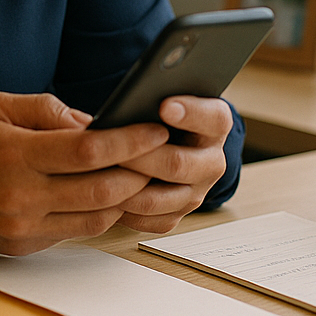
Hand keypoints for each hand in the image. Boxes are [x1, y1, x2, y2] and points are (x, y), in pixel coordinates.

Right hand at [0, 91, 170, 254]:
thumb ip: (45, 109)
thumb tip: (94, 121)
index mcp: (14, 155)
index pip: (87, 150)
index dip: (128, 140)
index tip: (154, 128)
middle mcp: (21, 196)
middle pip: (102, 189)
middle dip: (140, 172)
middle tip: (161, 153)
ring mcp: (24, 227)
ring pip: (97, 217)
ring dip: (126, 197)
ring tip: (141, 173)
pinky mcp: (25, 245)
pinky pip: (77, 231)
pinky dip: (99, 212)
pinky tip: (108, 193)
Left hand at [112, 96, 232, 233]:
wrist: (165, 143)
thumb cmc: (156, 114)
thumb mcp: (161, 97)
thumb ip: (148, 96)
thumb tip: (111, 110)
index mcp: (215, 126)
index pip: (214, 118)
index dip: (190, 113)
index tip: (164, 106)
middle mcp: (211, 162)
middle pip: (178, 164)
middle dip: (142, 156)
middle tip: (114, 149)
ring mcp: (196, 193)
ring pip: (159, 198)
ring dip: (127, 187)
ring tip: (100, 174)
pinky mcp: (176, 215)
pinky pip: (149, 219)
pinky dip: (124, 210)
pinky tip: (102, 196)